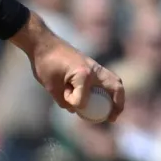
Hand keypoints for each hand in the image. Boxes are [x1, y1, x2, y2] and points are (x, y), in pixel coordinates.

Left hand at [11, 12, 125, 121]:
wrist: (43, 42)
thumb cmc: (45, 63)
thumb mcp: (50, 86)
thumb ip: (63, 100)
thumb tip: (75, 110)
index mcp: (83, 74)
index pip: (83, 99)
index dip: (75, 103)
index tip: (68, 102)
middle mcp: (93, 69)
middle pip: (116, 86)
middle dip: (118, 104)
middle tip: (112, 118)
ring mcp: (95, 66)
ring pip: (114, 81)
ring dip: (116, 96)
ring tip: (112, 112)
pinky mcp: (92, 65)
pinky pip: (107, 79)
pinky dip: (108, 90)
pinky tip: (101, 100)